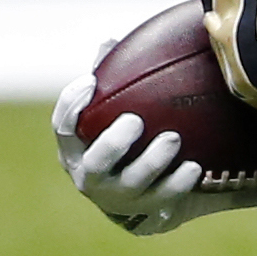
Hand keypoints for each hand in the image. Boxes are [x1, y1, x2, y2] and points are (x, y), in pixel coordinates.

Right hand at [51, 75, 256, 236]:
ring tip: (172, 138)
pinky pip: (164, 200)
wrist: (141, 199)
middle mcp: (91, 177)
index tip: (90, 81)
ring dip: (152, 162)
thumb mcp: (109, 117)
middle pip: (97, 162)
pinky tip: (193, 167)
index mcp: (76, 150)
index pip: (63, 127)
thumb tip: (109, 43)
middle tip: (135, 121)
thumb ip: (109, 84)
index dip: (72, 105)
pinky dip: (178, 183)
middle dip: (114, 143)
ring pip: (133, 183)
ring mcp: (120, 198)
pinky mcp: (149, 212)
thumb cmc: (121, 145)